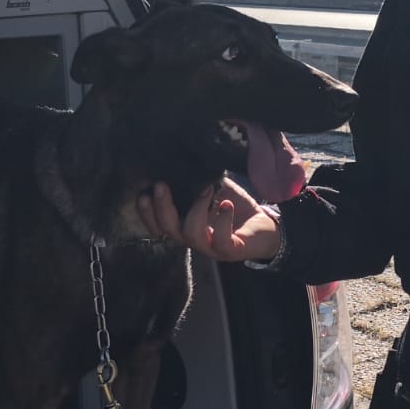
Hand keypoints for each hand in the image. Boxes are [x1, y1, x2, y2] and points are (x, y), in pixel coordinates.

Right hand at [138, 180, 280, 262]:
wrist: (267, 227)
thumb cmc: (235, 207)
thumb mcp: (213, 189)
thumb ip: (197, 180)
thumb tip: (182, 158)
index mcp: (185, 226)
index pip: (158, 224)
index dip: (146, 213)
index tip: (143, 193)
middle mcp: (194, 239)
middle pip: (168, 229)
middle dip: (162, 207)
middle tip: (161, 185)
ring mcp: (211, 248)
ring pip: (191, 235)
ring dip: (196, 210)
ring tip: (207, 190)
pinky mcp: (230, 251)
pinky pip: (220, 241)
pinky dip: (222, 221)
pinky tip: (226, 204)